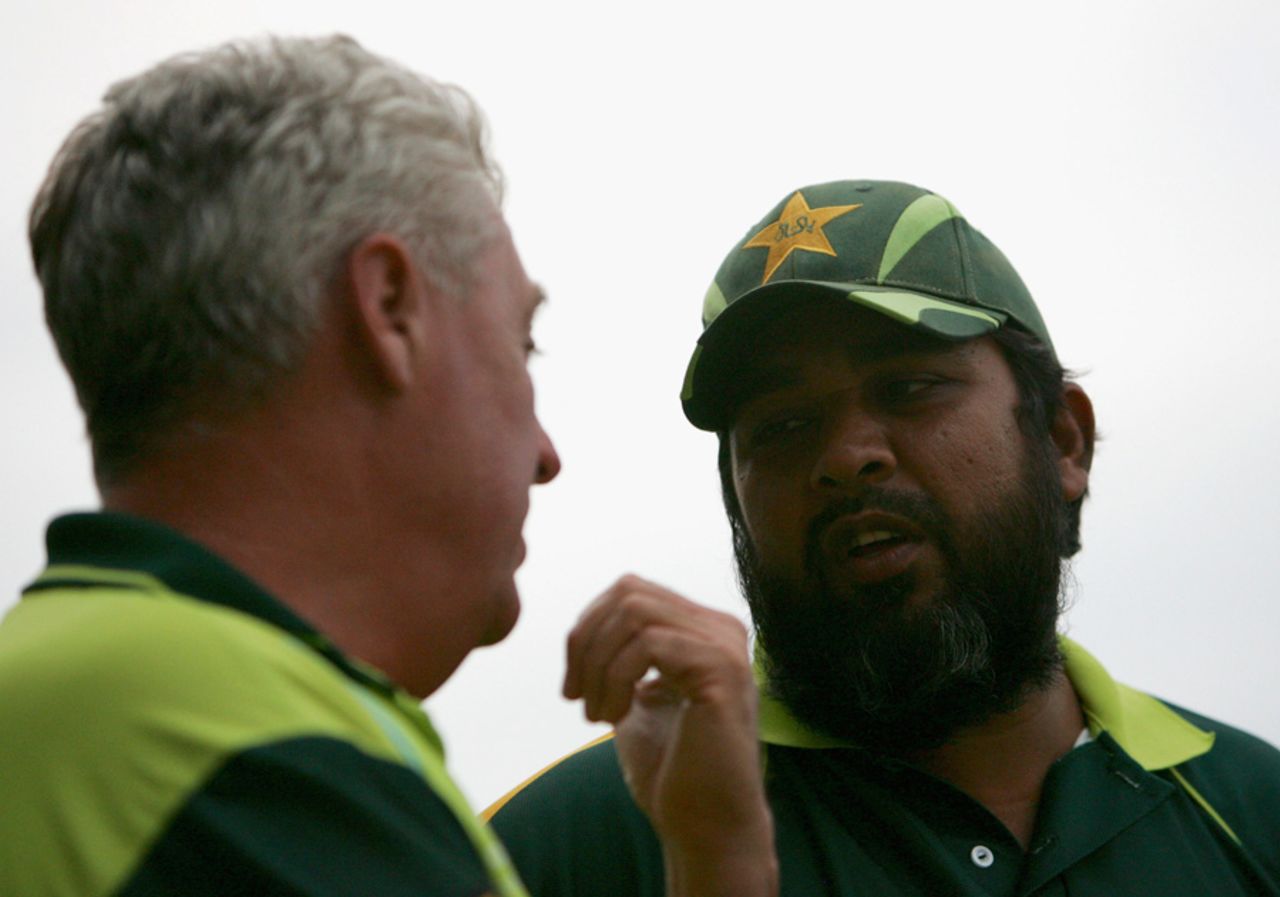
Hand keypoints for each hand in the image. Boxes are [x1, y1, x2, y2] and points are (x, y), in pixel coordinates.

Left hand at [563, 575, 777, 896]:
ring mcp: (725, 646)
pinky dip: (616, 679)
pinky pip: (648, 644)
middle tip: (576, 696)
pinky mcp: (722, 671)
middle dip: (586, 641)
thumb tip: (586, 625)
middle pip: (628, 592)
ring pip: (634, 612)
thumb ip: (620, 655)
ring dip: (598, 665)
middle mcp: (721, 628)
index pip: (630, 591)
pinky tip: (615, 719)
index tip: (573, 686)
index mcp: (703, 630)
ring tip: (597, 714)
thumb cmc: (671, 770)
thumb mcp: (635, 698)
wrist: (705, 827)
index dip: (587, 629)